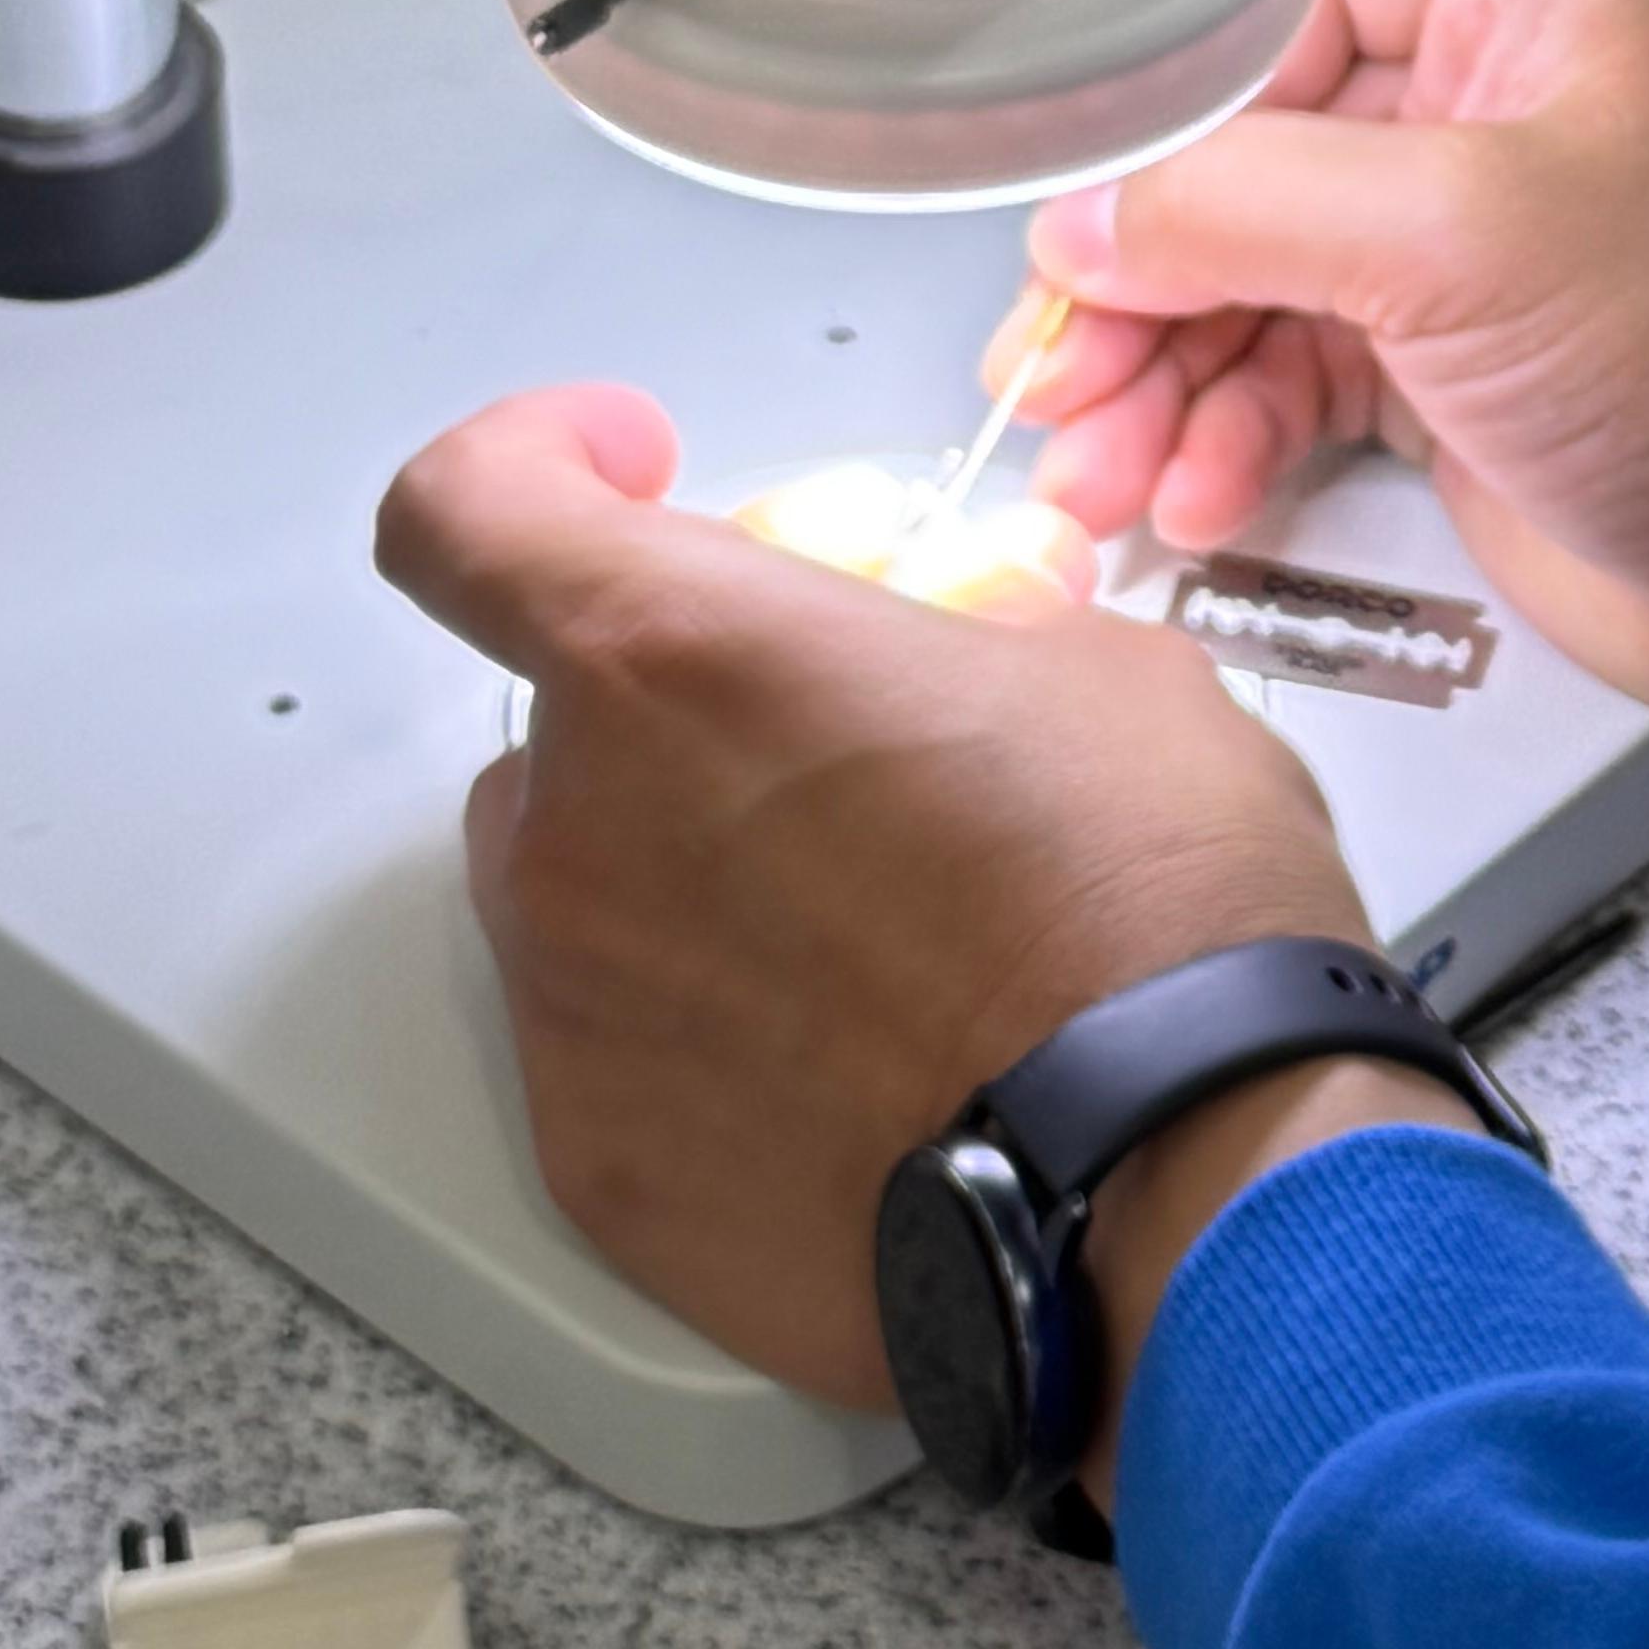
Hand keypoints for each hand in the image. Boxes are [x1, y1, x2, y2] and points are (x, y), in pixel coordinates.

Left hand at [375, 380, 1372, 1406]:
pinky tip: (860, 1069)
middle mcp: (582, 828)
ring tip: (873, 937)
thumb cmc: (1144, 917)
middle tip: (843, 760)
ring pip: (582, 897)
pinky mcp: (601, 1169)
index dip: (527, 468)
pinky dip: (712, 1046)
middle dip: (686, 725)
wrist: (1179, 1181)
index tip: (618, 474)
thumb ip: (968, 631)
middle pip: (564, 725)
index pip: (469, 513)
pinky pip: (621, 1061)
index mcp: (674, 657)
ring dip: (693, 883)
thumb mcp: (1099, 671)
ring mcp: (573, 1013)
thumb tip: (973, 653)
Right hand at [1003, 0, 1648, 786]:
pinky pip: (1286, 368)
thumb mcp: (1469, 238)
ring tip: (1097, 464)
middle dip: (1137, 270)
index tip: (1068, 190)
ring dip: (1158, 373)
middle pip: (1237, 142)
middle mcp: (1497, 79)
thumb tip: (1094, 219)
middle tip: (1056, 364)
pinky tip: (1182, 494)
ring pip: (1245, 268)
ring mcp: (1470, 224)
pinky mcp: (1451, 353)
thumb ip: (1251, 204)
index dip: (1161, 94)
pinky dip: (1222, 432)